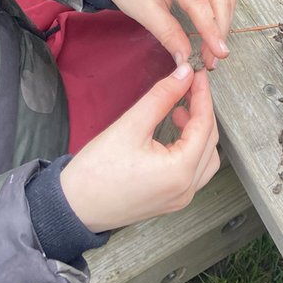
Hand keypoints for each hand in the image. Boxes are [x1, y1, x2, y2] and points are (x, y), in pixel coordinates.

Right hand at [59, 64, 219, 232]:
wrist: (73, 207)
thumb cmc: (96, 172)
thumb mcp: (131, 125)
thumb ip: (162, 97)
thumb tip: (184, 75)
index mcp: (180, 172)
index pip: (204, 125)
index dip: (202, 96)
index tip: (196, 75)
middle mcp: (185, 189)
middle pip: (209, 142)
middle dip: (201, 111)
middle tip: (189, 86)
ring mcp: (179, 198)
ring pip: (205, 158)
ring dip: (198, 131)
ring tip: (180, 110)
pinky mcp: (169, 200)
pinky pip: (193, 170)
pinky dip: (190, 148)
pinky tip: (174, 132)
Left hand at [101, 0, 237, 69]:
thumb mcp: (143, 11)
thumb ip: (167, 34)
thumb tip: (185, 59)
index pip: (199, 3)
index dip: (211, 31)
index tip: (217, 55)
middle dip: (220, 30)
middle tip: (214, 58)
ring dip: (225, 21)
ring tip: (214, 47)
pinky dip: (224, 8)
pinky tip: (218, 25)